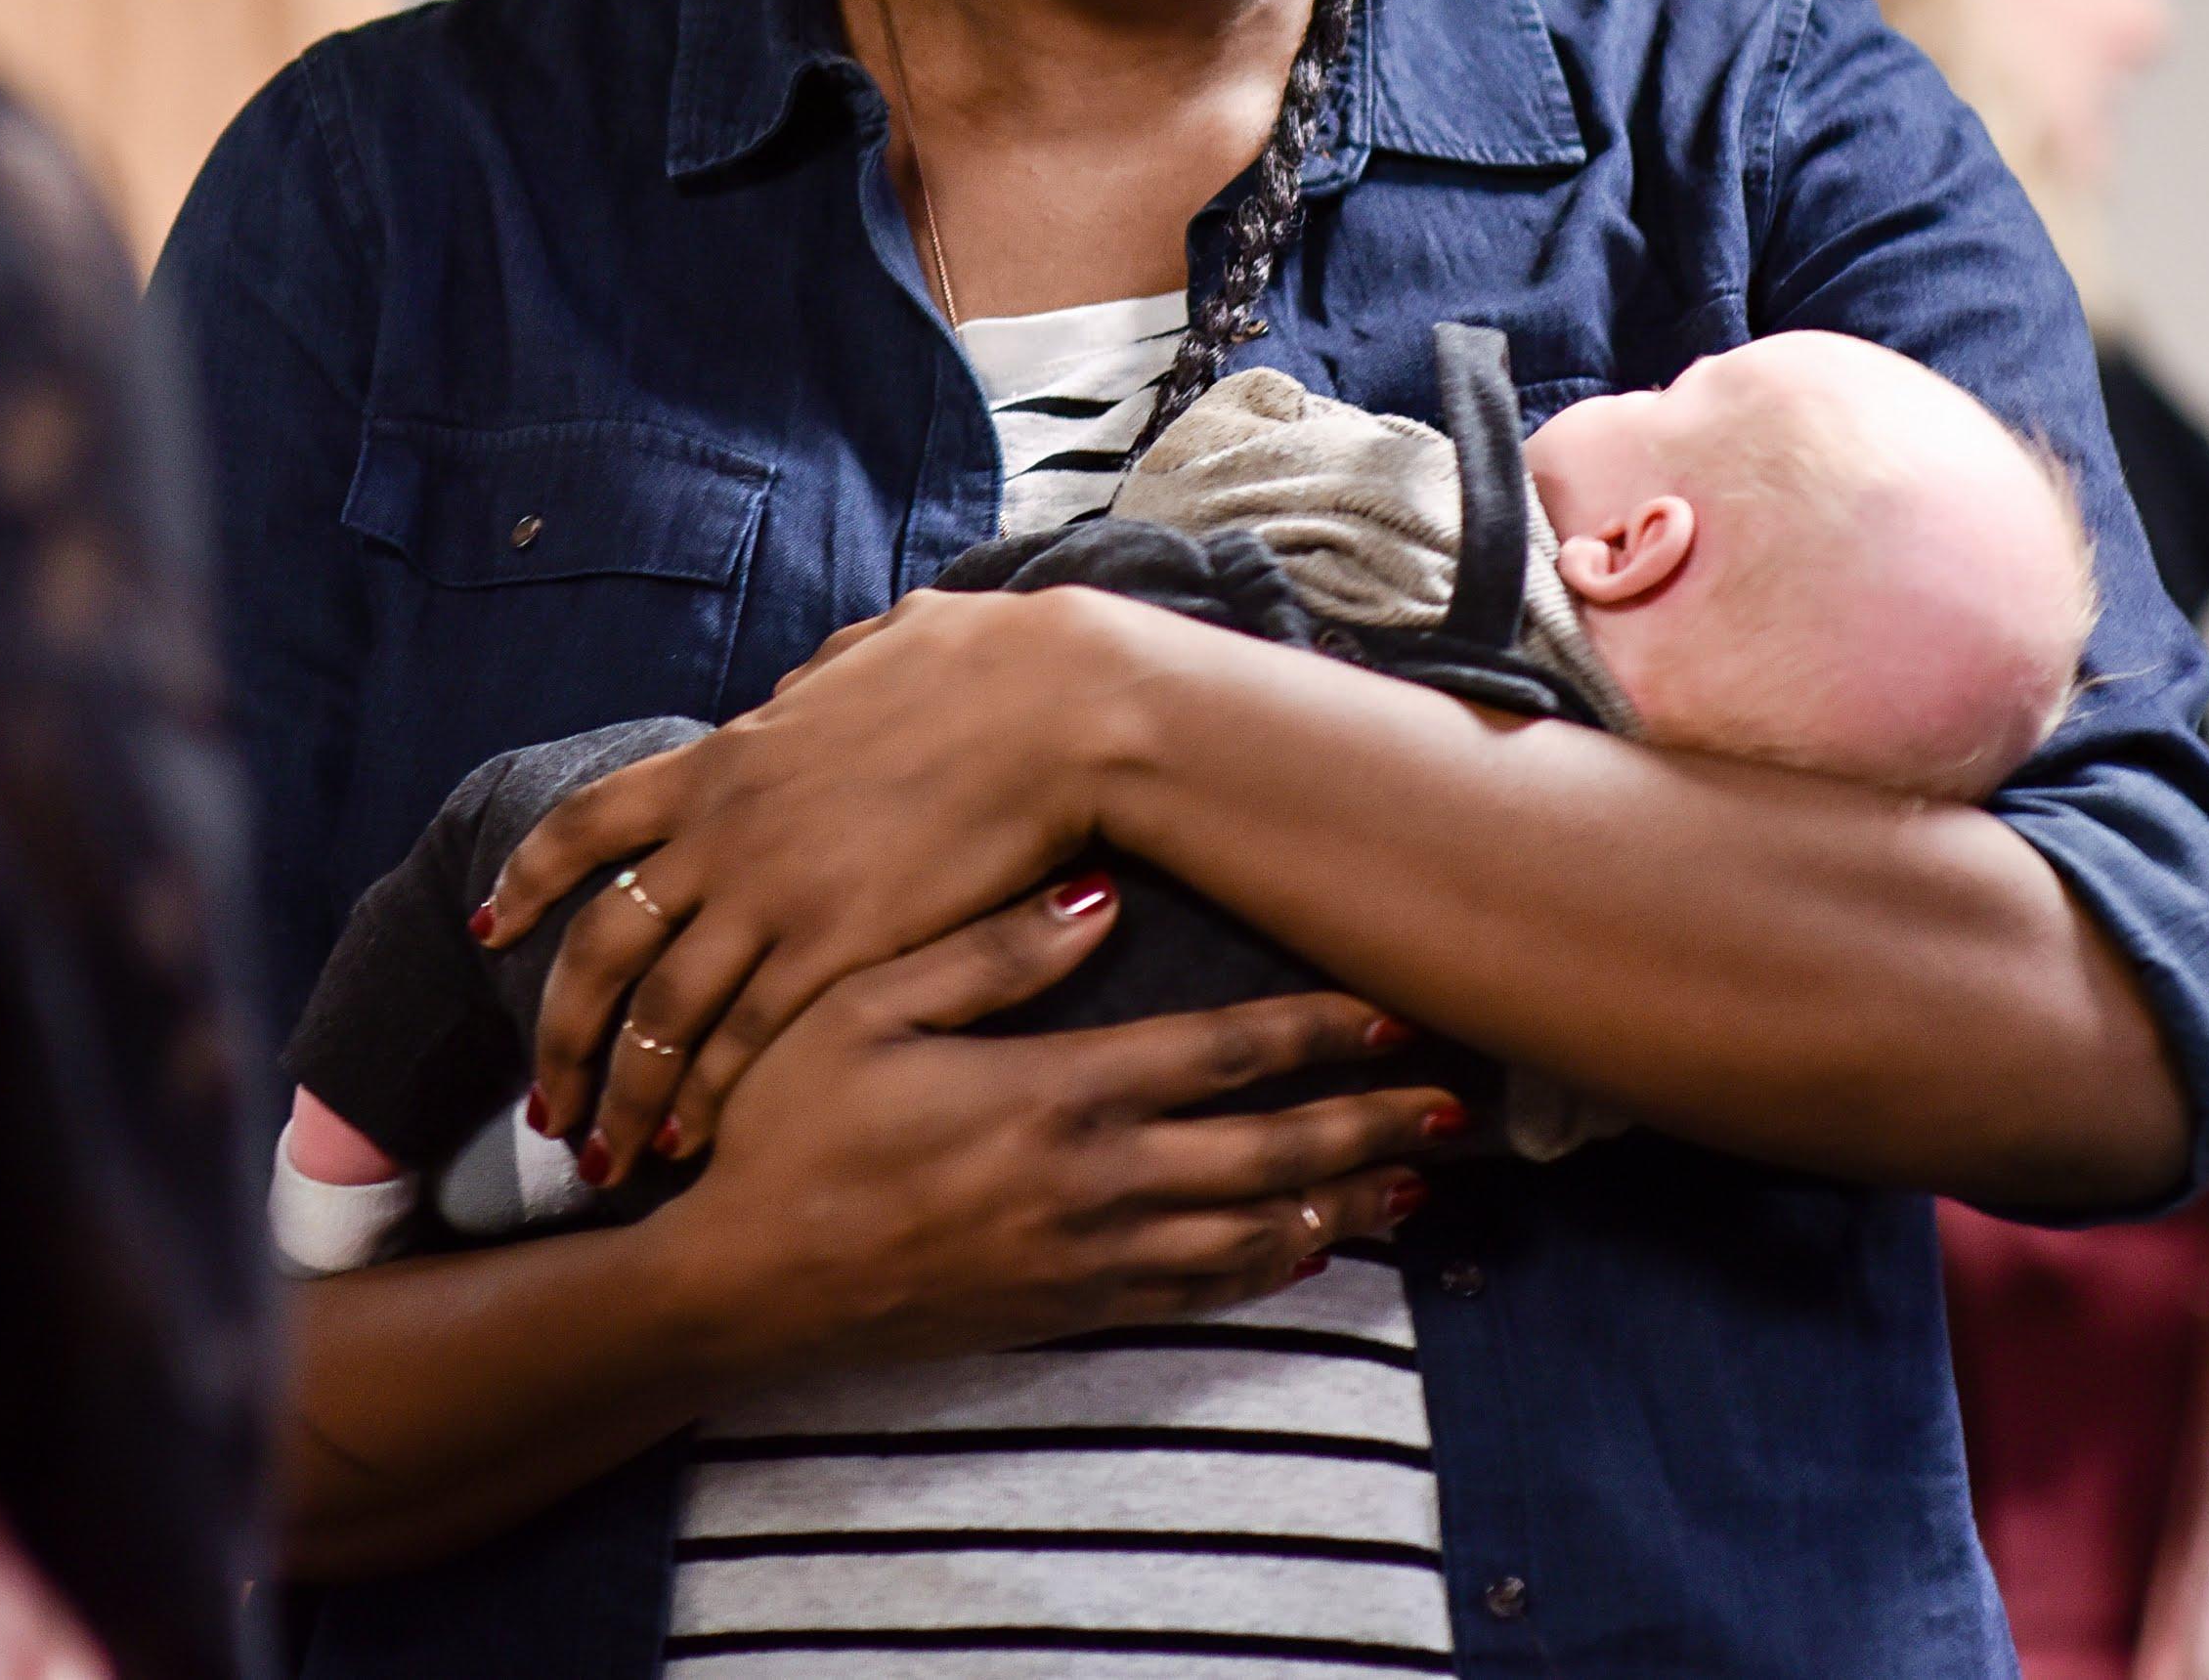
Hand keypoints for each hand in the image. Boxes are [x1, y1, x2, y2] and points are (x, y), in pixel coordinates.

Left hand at [480, 584, 1152, 1179]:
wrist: (1056, 705)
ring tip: (607, 1157)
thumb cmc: (983, 666)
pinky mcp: (837, 947)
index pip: (586, 825)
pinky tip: (693, 1141)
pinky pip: (745, 1039)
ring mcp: (775, 894)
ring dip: (625, 1094)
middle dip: (562, 1035)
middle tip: (545, 1101)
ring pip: (660, 1015)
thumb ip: (811, 684)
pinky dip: (707, 1097)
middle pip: (602, 948)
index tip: (497, 929)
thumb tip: (792, 690)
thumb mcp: (867, 654)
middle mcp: (724, 833)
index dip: (529, 881)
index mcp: (722, 761)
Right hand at [641, 873, 1461, 1367]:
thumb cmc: (794, 1128)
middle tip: (1460, 1109)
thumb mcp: (866, 1006)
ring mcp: (1087, 1260)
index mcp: (1057, 1092)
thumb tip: (1097, 894)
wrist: (748, 1282)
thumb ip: (989, 952)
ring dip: (1345, 1203)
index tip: (1398, 1015)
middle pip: (1271, 1153)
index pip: (1225, 1056)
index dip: (1323, 1034)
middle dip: (1372, 1126)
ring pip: (1253, 1235)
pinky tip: (1312, 1251)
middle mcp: (1095, 1183)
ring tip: (1417, 1181)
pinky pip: (1199, 1296)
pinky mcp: (1068, 1313)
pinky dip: (1270, 1271)